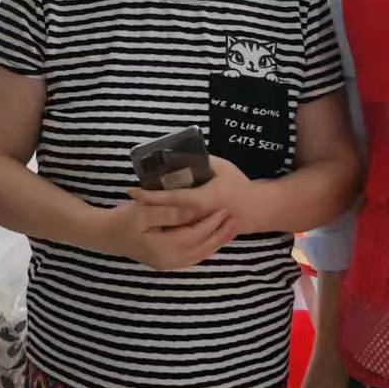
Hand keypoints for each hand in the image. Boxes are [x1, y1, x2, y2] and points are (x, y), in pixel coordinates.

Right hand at [102, 200, 236, 271]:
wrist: (106, 236)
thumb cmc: (124, 220)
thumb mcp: (145, 212)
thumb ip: (170, 212)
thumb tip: (193, 210)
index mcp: (165, 247)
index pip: (196, 234)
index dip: (212, 222)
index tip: (224, 209)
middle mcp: (170, 260)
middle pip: (203, 248)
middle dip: (220, 234)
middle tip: (235, 219)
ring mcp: (169, 264)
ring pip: (200, 255)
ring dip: (216, 242)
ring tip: (231, 228)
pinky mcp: (167, 263)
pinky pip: (193, 258)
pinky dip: (206, 248)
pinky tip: (214, 238)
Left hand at [128, 156, 261, 232]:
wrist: (257, 209)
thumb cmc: (239, 185)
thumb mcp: (223, 167)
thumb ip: (204, 161)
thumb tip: (182, 154)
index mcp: (203, 199)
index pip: (172, 198)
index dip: (151, 196)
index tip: (133, 192)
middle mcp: (199, 216)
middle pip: (168, 214)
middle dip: (148, 208)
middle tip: (131, 201)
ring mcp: (200, 228)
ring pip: (173, 225)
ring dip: (156, 218)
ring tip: (139, 209)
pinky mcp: (201, 234)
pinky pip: (182, 231)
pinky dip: (168, 225)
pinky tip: (156, 220)